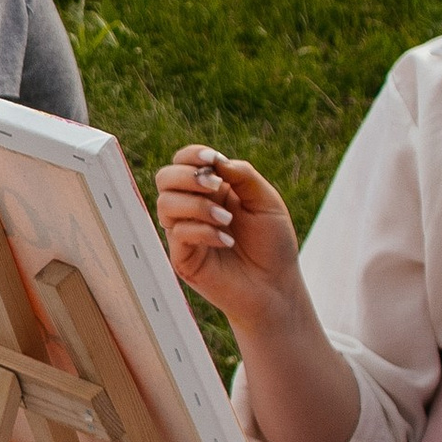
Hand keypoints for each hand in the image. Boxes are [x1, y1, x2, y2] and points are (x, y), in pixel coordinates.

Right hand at [154, 147, 304, 324]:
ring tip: (226, 219)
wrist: (276, 286)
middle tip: (216, 186)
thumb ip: (243, 176)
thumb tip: (216, 161)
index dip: (192, 155)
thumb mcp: (266, 202)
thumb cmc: (272, 244)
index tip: (212, 159)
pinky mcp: (182, 256)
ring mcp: (184, 232)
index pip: (185, 161)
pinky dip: (203, 231)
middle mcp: (192, 207)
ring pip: (165, 204)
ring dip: (197, 205)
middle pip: (165, 177)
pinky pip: (178, 233)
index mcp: (211, 190)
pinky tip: (227, 242)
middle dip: (188, 176)